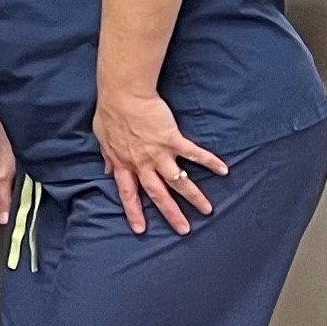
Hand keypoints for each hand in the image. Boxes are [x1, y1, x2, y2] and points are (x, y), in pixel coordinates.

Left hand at [94, 87, 227, 235]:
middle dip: (171, 214)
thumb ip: (107, 157)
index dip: (134, 212)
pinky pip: (194, 154)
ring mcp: (158, 153)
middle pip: (158, 195)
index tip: (141, 230)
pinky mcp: (173, 140)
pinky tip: (224, 170)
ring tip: (207, 210)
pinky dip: (209, 162)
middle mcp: (142, 164)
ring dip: (194, 196)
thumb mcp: (103, 139)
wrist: (123, 95)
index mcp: (124, 164)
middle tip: (184, 230)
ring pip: (178, 181)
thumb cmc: (110, 113)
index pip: (128, 194)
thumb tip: (106, 169)